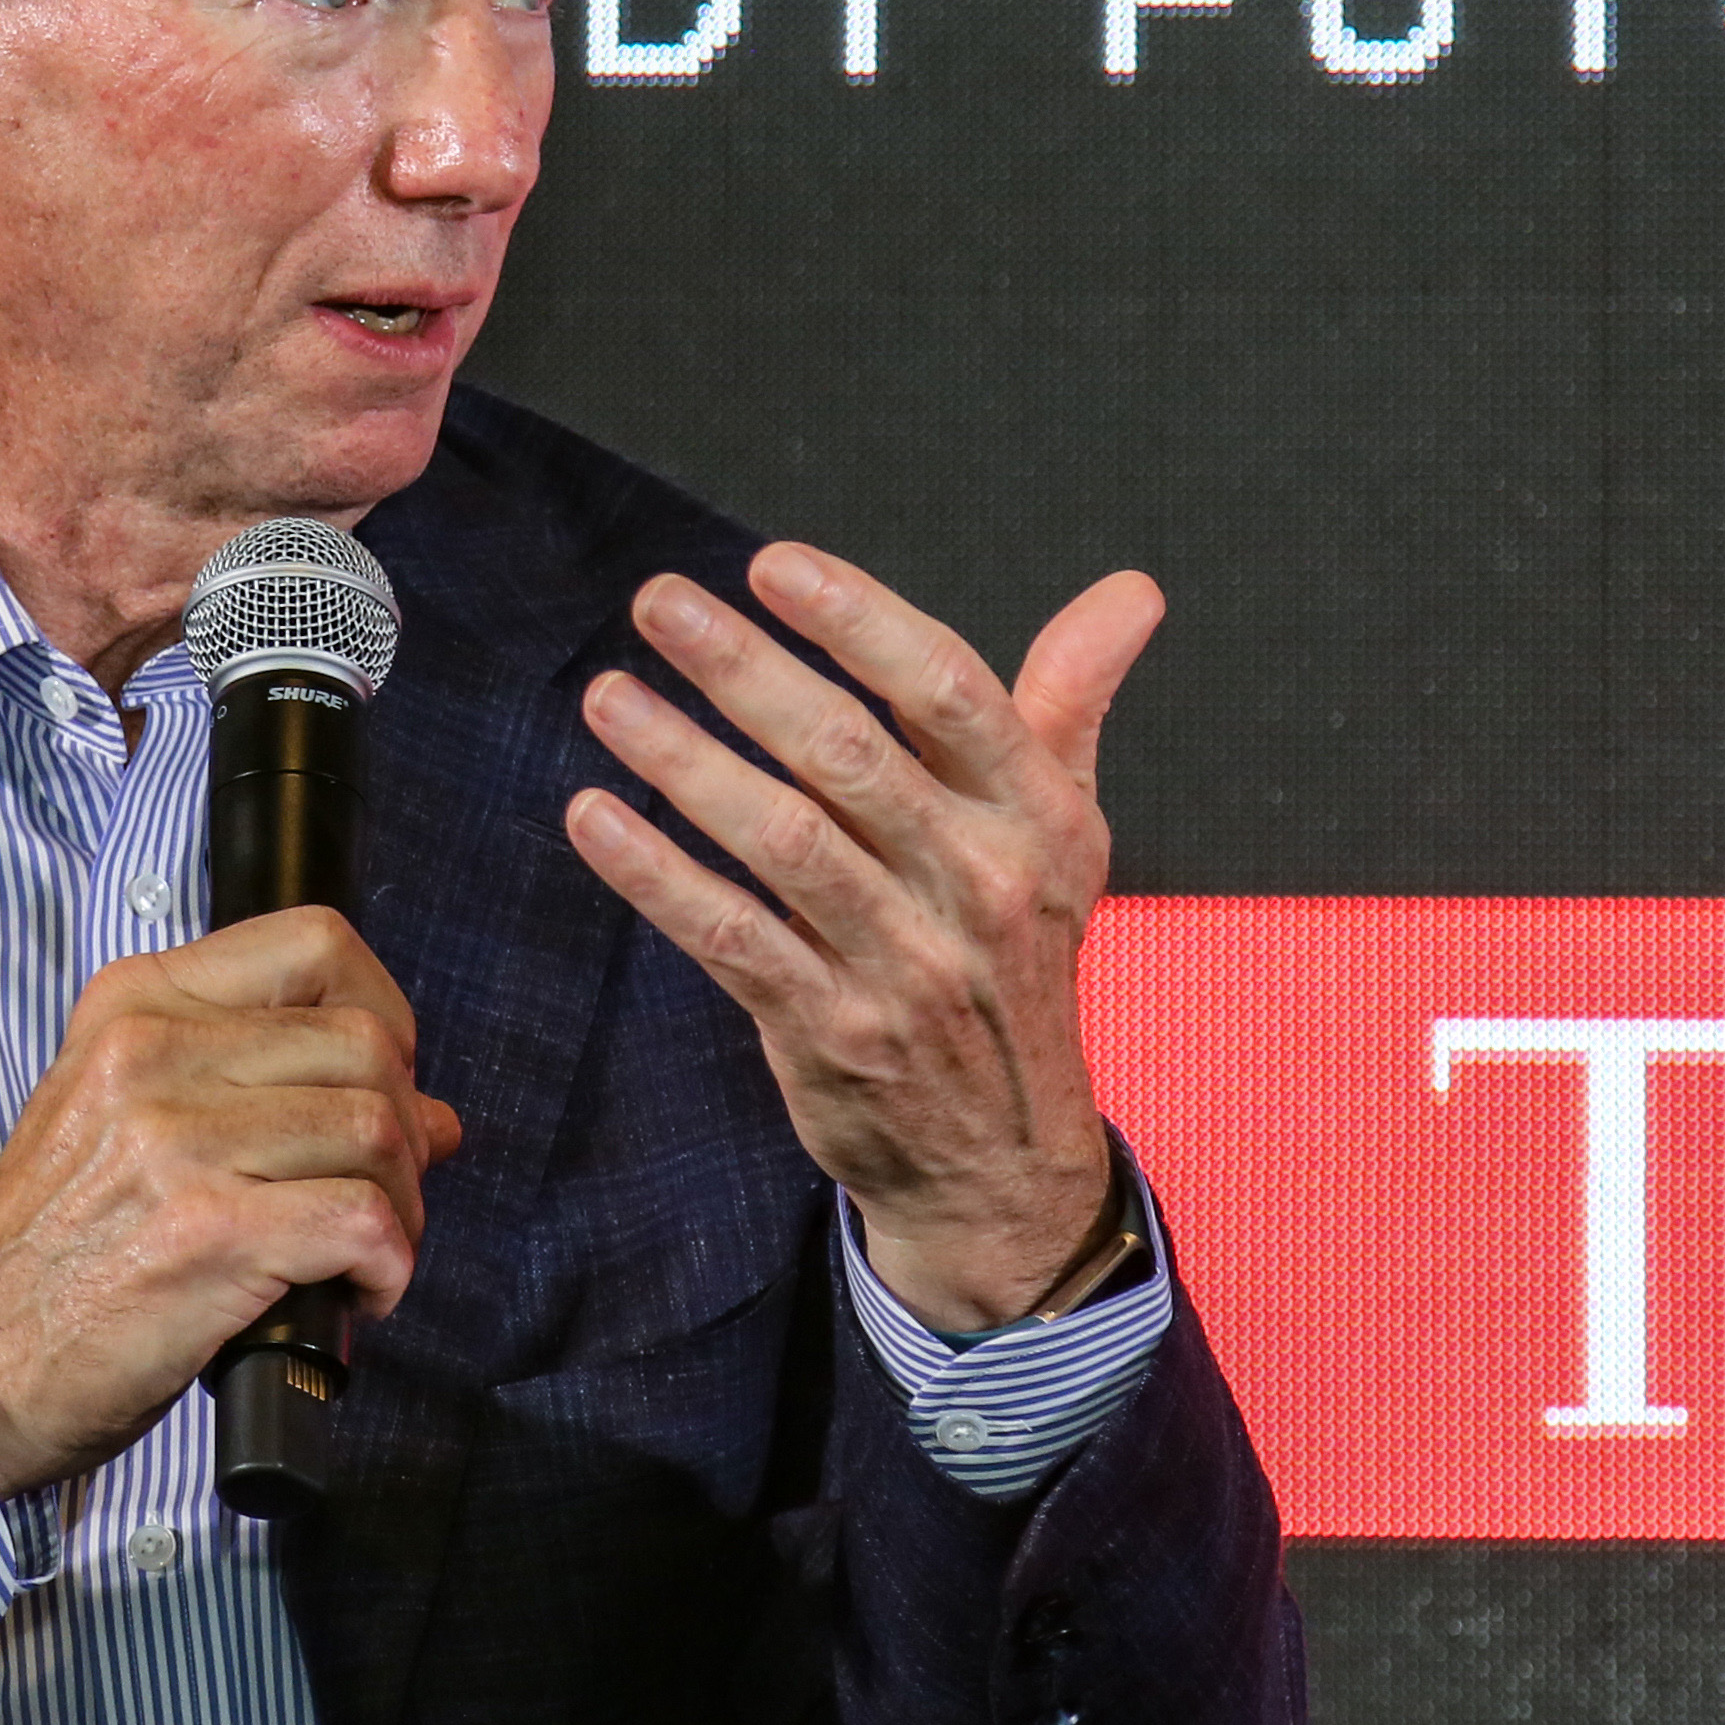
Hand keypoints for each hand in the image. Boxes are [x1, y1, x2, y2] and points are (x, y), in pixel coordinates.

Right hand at [0, 907, 463, 1497]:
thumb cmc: (62, 1247)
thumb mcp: (127, 1116)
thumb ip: (261, 1087)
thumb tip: (431, 1111)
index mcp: (134, 1004)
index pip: (314, 945)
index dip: (383, 1009)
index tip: (384, 1079)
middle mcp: (153, 1054)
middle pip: (366, 1046)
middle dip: (406, 1127)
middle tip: (384, 1191)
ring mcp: (179, 1140)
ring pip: (380, 1132)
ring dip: (404, 1208)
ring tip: (370, 1253)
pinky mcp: (211, 1232)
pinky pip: (364, 1221)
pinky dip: (389, 1267)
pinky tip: (359, 1294)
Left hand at [564, 547, 1162, 1329]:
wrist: (1005, 1160)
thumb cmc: (1016, 957)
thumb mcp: (1064, 833)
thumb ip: (1071, 701)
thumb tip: (1132, 592)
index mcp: (1037, 819)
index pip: (948, 692)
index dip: (859, 620)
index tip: (771, 563)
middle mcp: (978, 886)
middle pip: (847, 753)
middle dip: (744, 668)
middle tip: (659, 600)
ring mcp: (904, 965)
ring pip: (779, 839)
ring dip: (682, 761)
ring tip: (607, 695)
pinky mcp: (831, 1032)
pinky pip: (730, 937)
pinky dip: (656, 876)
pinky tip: (592, 817)